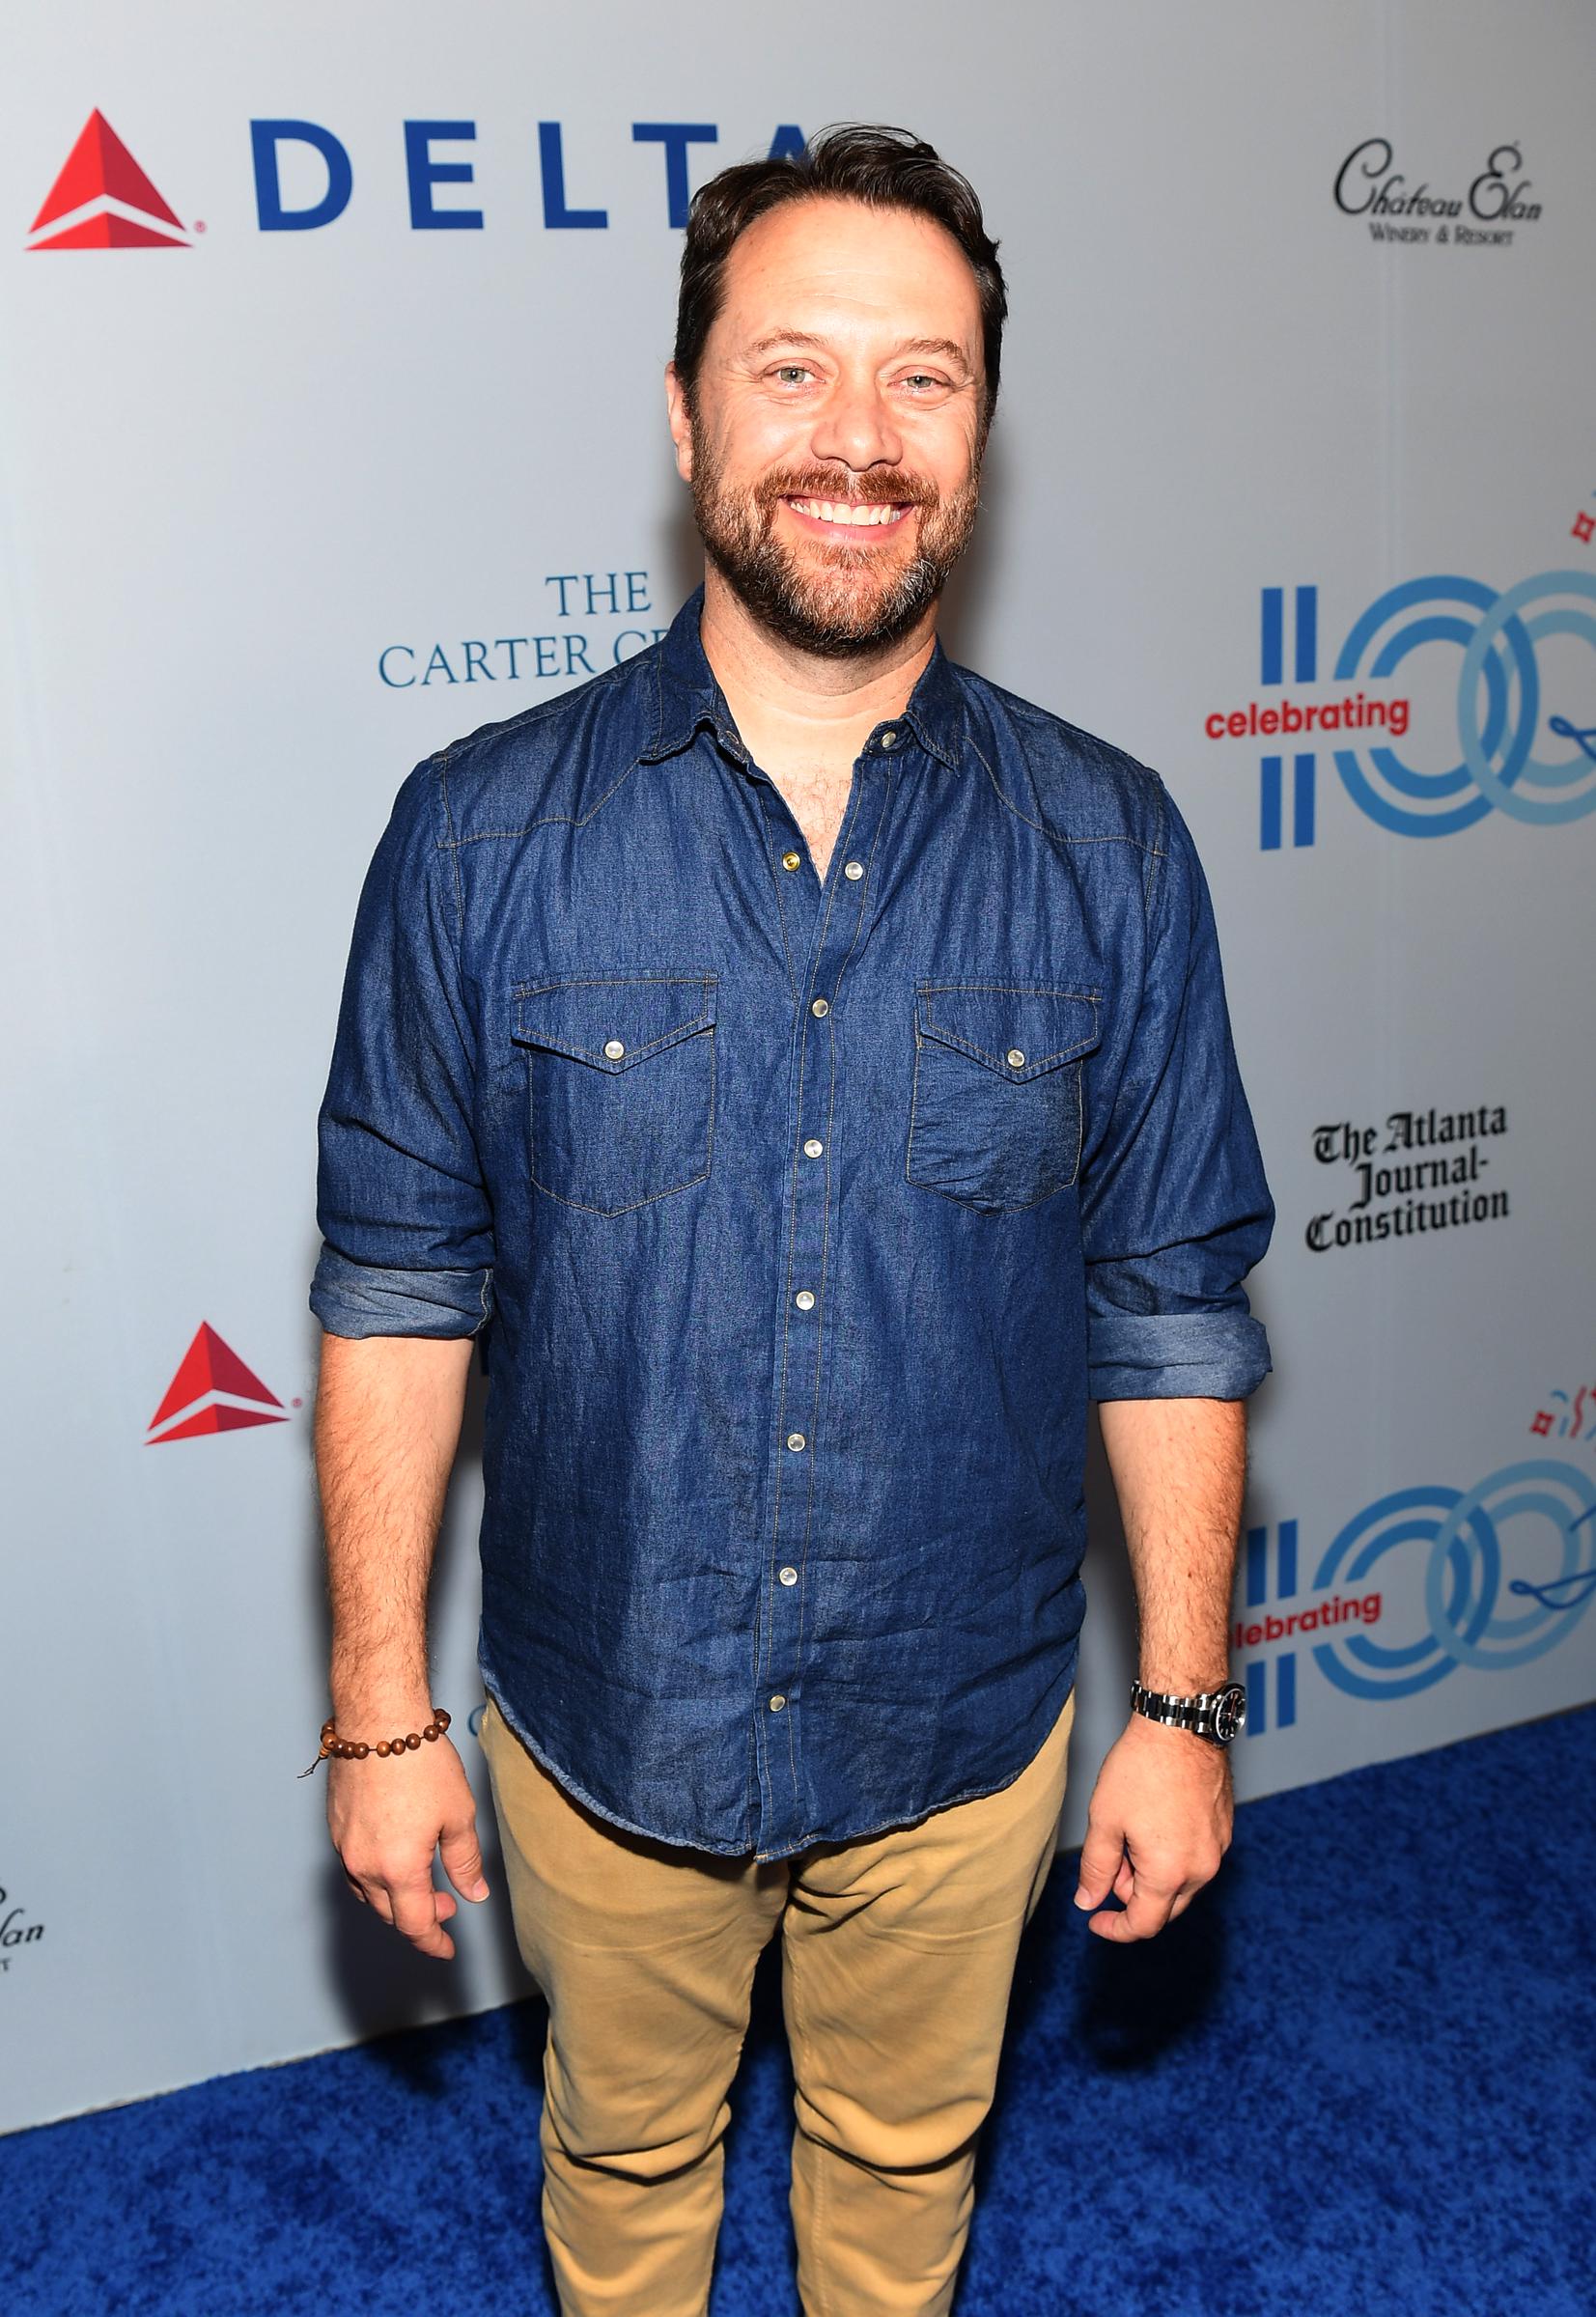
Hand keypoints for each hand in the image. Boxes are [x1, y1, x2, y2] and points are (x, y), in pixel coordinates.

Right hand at [327, 1730, 489, 1960]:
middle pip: (390, 1913)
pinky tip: (396, 1859)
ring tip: (424, 1883)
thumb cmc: (421, 1762)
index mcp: (398, 1869)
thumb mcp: (458, 1814)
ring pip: (368, 1893)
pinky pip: (354, 1868)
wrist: (378, 1721)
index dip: (434, 1942)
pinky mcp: (335, 1828)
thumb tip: (473, 1894)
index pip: (415, 1924)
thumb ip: (465, 1861)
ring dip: (396, 1898)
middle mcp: (364, 1865)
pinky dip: (377, 1876)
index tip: (448, 1949)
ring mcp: (344, 1847)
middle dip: (420, 1918)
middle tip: (448, 1905)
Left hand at [1073, 1713, 1232, 1941]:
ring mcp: (1218, 1849)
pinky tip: (1153, 1826)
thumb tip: (1088, 1902)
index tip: (1095, 1920)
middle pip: (1165, 1909)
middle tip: (1110, 1862)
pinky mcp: (1224, 1830)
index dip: (1115, 1929)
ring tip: (1129, 1837)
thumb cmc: (1140, 1768)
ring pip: (1182, 1885)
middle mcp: (1201, 1869)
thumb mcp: (1104, 1820)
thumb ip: (1096, 1869)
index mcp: (1169, 1873)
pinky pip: (1197, 1861)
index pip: (1143, 1924)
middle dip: (1132, 1897)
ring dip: (1152, 1877)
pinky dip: (1173, 1859)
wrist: (1180, 1726)